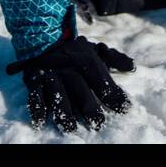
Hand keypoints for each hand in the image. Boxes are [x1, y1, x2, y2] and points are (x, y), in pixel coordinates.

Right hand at [7, 33, 134, 132]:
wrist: (42, 38)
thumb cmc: (74, 51)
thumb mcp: (95, 50)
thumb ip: (113, 58)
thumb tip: (132, 66)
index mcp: (83, 59)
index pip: (99, 76)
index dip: (112, 92)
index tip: (124, 107)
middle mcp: (66, 67)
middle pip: (78, 87)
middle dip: (88, 106)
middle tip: (97, 122)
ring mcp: (49, 75)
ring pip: (57, 93)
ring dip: (63, 111)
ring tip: (70, 127)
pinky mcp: (34, 82)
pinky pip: (34, 95)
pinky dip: (36, 108)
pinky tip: (40, 121)